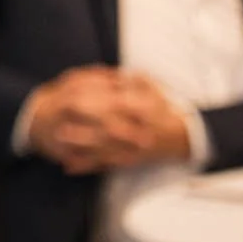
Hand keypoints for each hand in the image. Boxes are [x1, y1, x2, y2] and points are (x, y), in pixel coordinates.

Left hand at [23, 68, 191, 173]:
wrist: (183, 136)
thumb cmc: (164, 107)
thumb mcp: (153, 87)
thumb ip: (132, 81)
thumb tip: (114, 75)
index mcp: (145, 109)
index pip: (119, 106)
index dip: (96, 104)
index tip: (74, 100)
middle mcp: (139, 131)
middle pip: (109, 131)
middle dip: (84, 130)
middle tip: (59, 126)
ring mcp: (134, 149)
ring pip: (105, 150)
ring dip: (81, 149)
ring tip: (59, 144)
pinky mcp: (130, 161)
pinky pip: (106, 164)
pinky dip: (87, 166)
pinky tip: (68, 165)